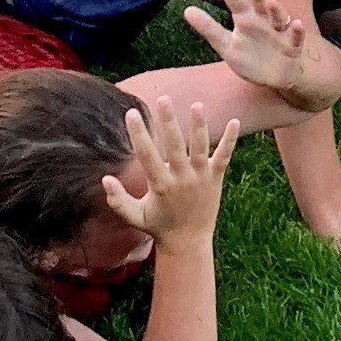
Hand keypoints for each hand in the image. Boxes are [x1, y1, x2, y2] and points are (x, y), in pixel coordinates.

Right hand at [102, 100, 239, 248]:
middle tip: (164, 98)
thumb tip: (105, 179)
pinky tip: (235, 121)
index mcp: (161, 185)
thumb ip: (118, 199)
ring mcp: (200, 178)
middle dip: (168, 121)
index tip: (132, 113)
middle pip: (175, 146)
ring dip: (199, 126)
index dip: (139, 134)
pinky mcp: (216, 179)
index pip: (147, 155)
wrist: (188, 242)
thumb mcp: (135, 216)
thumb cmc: (159, 226)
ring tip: (197, 104)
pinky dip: (230, 140)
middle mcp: (182, 179)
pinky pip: (224, 157)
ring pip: (201, 148)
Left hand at [183, 0, 340, 110]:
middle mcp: (263, 20)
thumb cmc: (250, 58)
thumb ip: (209, 28)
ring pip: (279, 16)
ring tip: (270, 0)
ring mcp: (279, 32)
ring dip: (276, 8)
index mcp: (246, 19)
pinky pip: (297, 36)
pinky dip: (298, 30)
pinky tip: (297, 24)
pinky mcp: (293, 45)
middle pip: (259, 2)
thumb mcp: (226, 45)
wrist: (276, 77)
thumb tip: (187, 10)